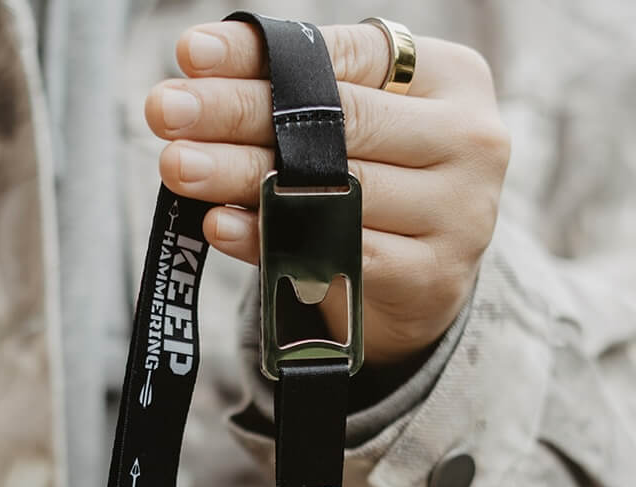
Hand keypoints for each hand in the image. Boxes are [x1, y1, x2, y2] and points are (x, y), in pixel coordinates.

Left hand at [144, 22, 509, 366]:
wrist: (428, 282)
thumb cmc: (383, 181)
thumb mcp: (360, 124)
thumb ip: (307, 95)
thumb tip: (201, 69)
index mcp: (453, 80)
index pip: (347, 57)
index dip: (265, 56)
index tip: (192, 55)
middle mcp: (469, 142)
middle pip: (340, 122)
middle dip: (240, 113)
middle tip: (166, 110)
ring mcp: (459, 216)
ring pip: (334, 190)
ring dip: (244, 176)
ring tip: (176, 164)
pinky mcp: (430, 279)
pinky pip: (337, 255)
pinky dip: (272, 239)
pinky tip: (221, 223)